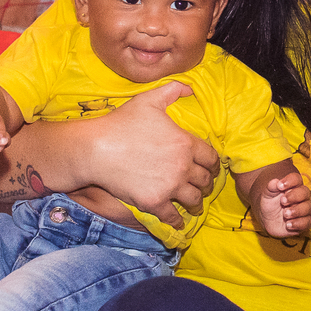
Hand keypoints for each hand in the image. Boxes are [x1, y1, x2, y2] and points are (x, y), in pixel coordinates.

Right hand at [85, 82, 219, 224]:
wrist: (96, 149)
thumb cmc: (122, 123)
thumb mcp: (149, 100)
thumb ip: (173, 91)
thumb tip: (189, 87)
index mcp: (185, 143)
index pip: (211, 157)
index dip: (213, 164)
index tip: (212, 168)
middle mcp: (182, 166)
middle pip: (205, 180)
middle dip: (207, 184)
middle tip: (204, 187)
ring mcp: (169, 186)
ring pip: (194, 200)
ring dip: (197, 203)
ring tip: (195, 206)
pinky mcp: (154, 202)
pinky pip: (173, 216)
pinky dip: (178, 221)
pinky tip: (179, 223)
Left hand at [254, 172, 310, 237]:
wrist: (268, 220)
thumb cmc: (270, 204)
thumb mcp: (267, 195)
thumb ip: (271, 187)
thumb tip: (275, 181)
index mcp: (293, 186)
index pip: (297, 179)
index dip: (290, 181)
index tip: (279, 186)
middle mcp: (301, 197)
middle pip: (305, 192)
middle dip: (294, 196)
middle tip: (282, 201)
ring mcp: (304, 209)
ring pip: (308, 207)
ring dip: (296, 210)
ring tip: (285, 214)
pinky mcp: (304, 222)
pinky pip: (307, 222)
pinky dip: (298, 223)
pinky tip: (288, 224)